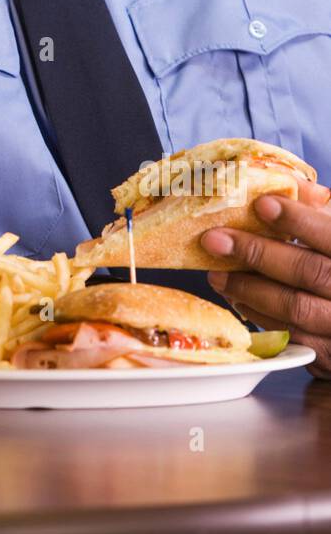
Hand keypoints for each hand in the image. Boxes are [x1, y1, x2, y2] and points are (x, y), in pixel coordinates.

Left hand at [201, 178, 330, 377]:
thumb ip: (322, 210)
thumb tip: (288, 181)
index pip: (330, 235)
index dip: (298, 220)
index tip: (261, 204)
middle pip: (307, 271)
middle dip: (257, 253)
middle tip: (214, 240)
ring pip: (294, 306)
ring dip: (248, 288)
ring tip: (215, 273)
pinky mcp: (327, 352)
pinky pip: (289, 334)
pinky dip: (257, 314)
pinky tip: (235, 297)